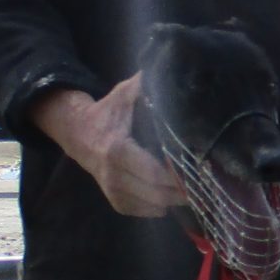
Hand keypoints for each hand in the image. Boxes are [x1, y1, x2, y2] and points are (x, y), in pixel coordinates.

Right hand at [30, 76, 184, 217]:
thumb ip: (145, 84)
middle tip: (202, 182)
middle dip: (181, 190)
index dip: (176, 174)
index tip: (195, 167)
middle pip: (157, 193)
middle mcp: (113, 175)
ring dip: (173, 200)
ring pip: (152, 206)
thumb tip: (170, 67)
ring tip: (192, 190)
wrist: (78, 133)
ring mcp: (112, 190)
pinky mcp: (115, 200)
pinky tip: (171, 197)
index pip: (153, 172)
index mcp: (117, 150)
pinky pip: (142, 211)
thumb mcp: (124, 94)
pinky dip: (158, 207)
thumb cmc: (108, 112)